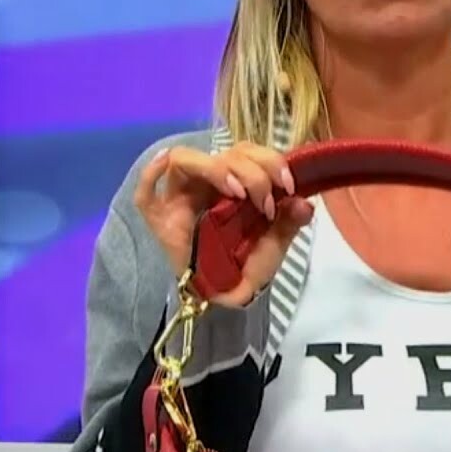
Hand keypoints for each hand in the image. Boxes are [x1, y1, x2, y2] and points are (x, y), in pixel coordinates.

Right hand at [134, 141, 314, 307]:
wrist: (228, 299)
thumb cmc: (248, 266)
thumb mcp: (275, 243)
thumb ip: (289, 221)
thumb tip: (304, 203)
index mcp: (235, 182)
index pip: (247, 152)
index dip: (270, 161)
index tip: (288, 186)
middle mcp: (206, 184)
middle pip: (223, 153)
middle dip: (252, 171)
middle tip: (265, 203)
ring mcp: (179, 198)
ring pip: (186, 159)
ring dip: (217, 168)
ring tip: (238, 194)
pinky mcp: (159, 220)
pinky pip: (145, 193)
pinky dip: (151, 174)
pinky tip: (163, 165)